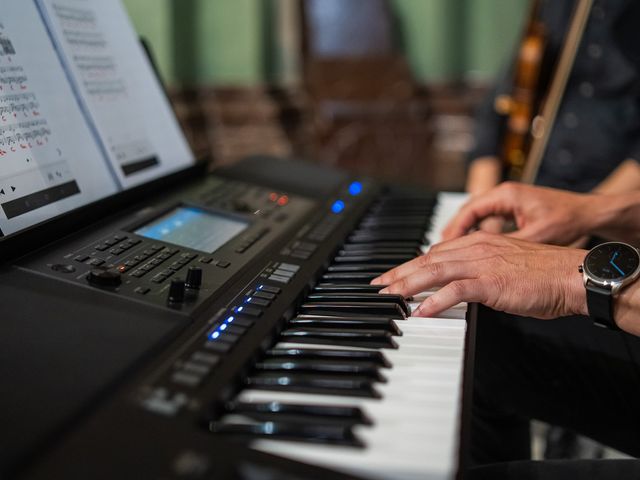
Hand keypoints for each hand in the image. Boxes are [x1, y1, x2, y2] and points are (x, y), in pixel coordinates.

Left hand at [371, 232, 587, 319]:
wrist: (571, 275)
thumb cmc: (543, 275)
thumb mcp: (504, 267)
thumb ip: (479, 272)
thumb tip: (458, 286)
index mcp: (479, 242)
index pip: (435, 253)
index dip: (410, 264)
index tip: (392, 275)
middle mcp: (476, 248)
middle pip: (427, 260)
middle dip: (399, 273)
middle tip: (379, 286)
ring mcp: (483, 264)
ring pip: (434, 271)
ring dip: (408, 285)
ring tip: (389, 296)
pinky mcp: (491, 282)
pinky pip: (455, 291)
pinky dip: (435, 301)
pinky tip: (420, 311)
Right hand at [442, 182, 594, 245]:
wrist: (591, 214)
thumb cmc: (569, 220)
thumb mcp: (536, 236)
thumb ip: (507, 245)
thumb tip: (485, 259)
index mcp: (506, 195)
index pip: (469, 211)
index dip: (454, 230)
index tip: (444, 247)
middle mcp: (503, 195)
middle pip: (467, 212)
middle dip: (453, 232)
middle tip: (440, 251)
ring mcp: (508, 201)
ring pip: (475, 217)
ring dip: (462, 234)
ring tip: (450, 252)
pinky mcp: (513, 210)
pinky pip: (486, 221)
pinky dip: (475, 235)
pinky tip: (472, 250)